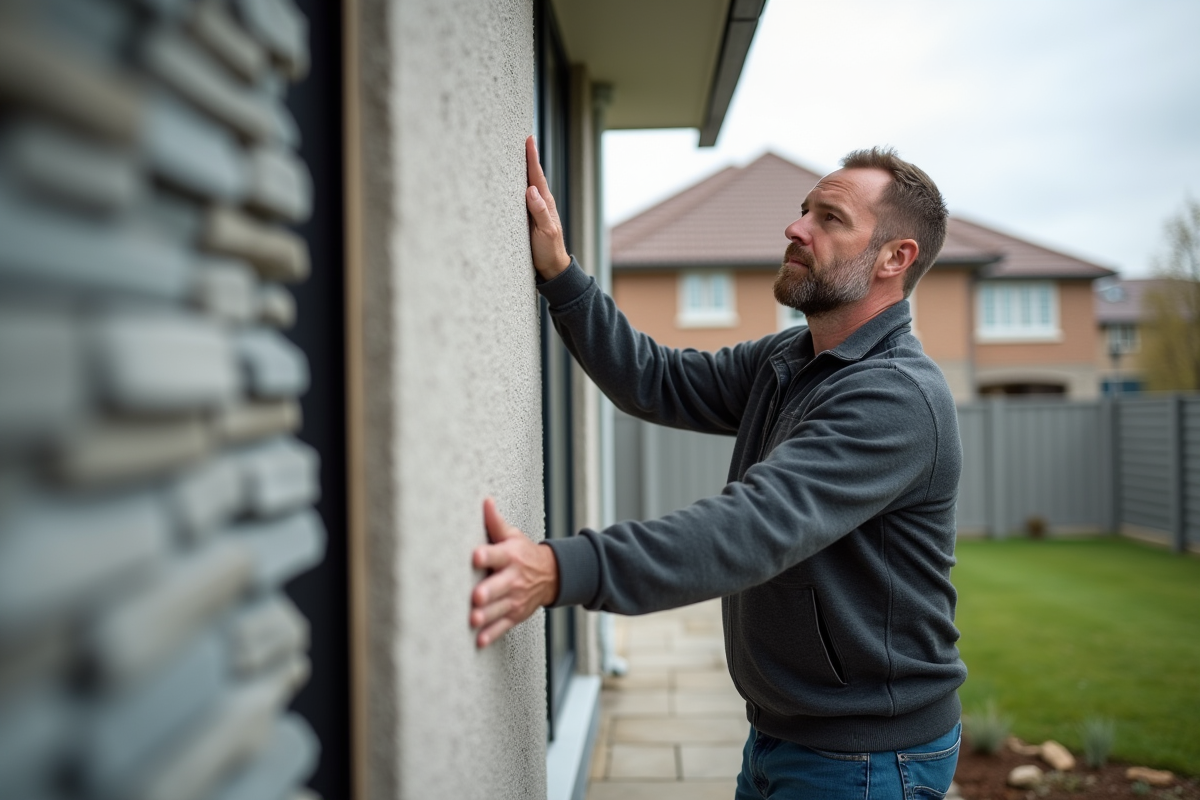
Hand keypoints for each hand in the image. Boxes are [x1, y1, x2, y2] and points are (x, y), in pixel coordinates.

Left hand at [470, 497, 560, 648]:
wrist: (553, 575)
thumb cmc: (524, 553)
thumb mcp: (513, 536)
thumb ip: (496, 523)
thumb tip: (485, 501)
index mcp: (510, 556)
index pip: (499, 554)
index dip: (487, 555)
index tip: (476, 556)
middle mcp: (513, 578)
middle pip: (499, 585)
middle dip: (488, 591)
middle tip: (475, 596)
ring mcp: (515, 598)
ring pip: (499, 608)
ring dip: (487, 615)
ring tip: (473, 620)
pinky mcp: (515, 615)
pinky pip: (503, 626)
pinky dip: (492, 634)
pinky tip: (479, 640)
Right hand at [525, 136, 571, 279]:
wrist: (551, 267)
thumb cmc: (548, 250)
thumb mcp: (545, 232)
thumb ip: (539, 212)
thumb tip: (531, 190)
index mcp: (545, 203)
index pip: (537, 176)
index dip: (532, 157)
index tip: (529, 140)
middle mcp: (541, 202)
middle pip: (533, 175)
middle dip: (528, 157)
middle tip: (524, 138)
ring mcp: (535, 209)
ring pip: (528, 184)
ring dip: (523, 168)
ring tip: (519, 152)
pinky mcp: (529, 217)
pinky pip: (522, 196)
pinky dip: (519, 184)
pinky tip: (514, 180)